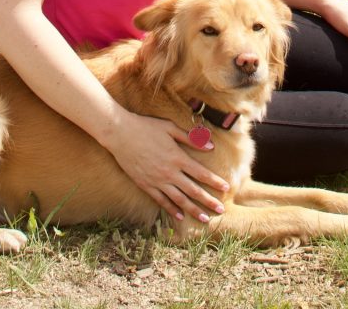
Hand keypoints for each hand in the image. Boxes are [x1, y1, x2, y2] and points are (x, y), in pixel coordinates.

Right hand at [104, 111, 229, 224]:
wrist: (120, 134)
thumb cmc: (146, 127)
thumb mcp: (170, 128)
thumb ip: (191, 138)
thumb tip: (211, 146)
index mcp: (177, 157)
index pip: (201, 173)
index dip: (215, 182)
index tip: (226, 188)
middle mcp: (169, 172)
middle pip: (193, 190)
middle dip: (208, 201)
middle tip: (221, 210)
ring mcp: (157, 181)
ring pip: (179, 199)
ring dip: (193, 210)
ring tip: (204, 218)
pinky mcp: (146, 185)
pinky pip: (161, 200)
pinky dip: (171, 209)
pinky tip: (179, 216)